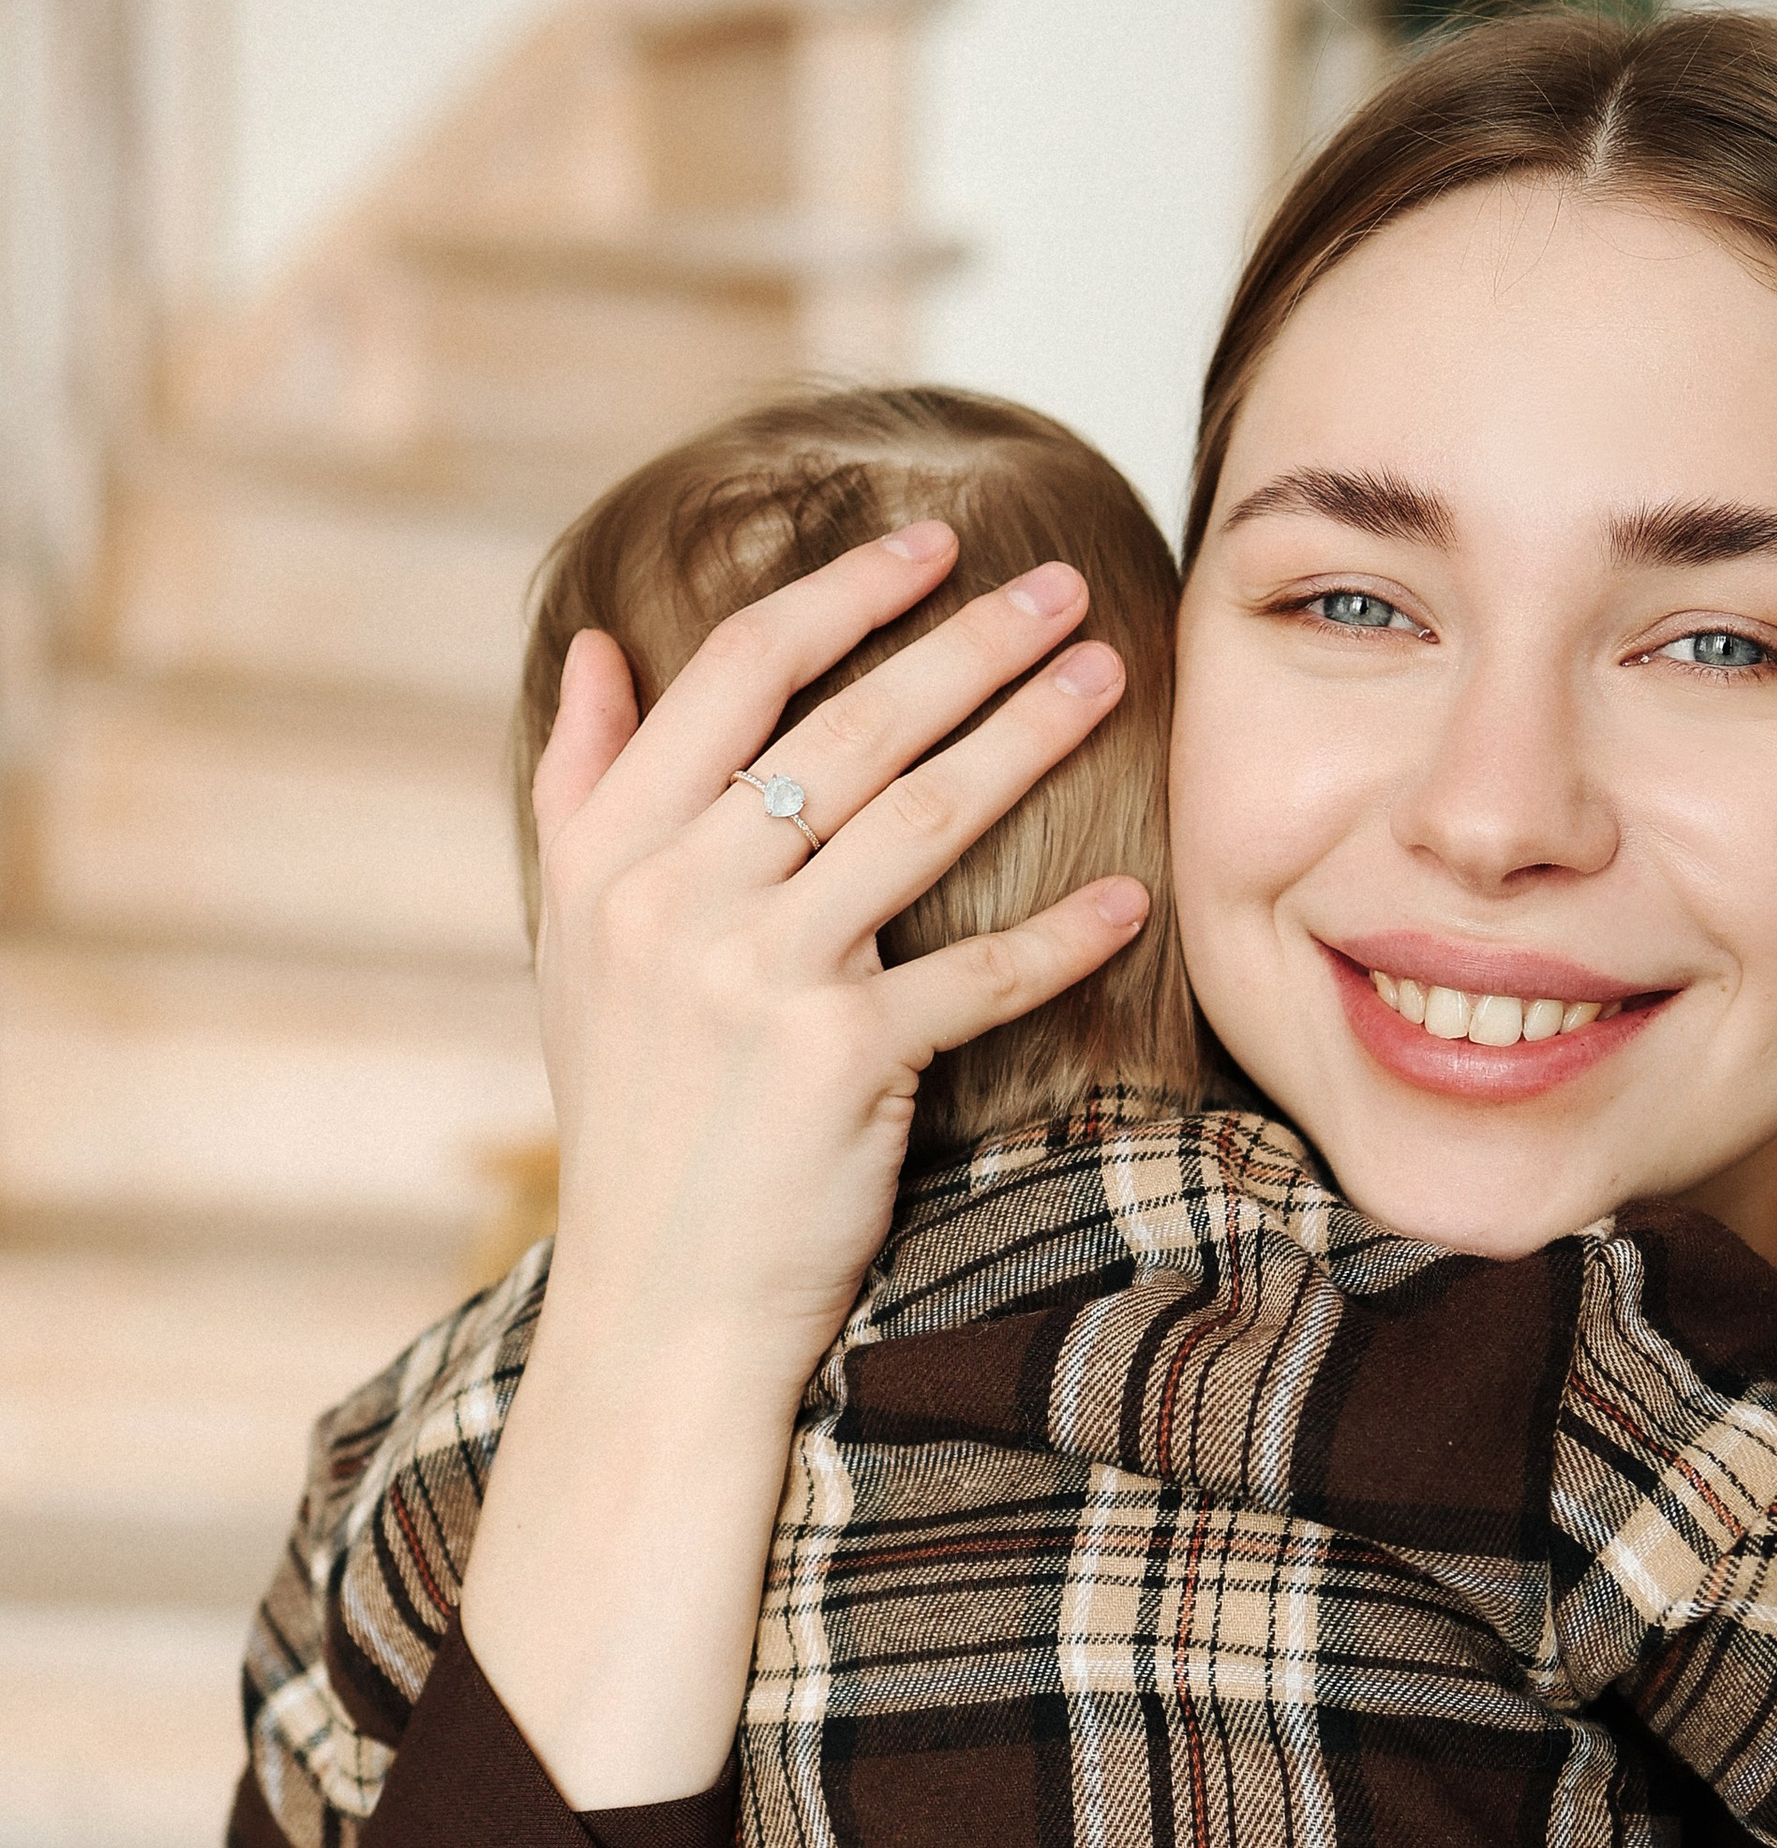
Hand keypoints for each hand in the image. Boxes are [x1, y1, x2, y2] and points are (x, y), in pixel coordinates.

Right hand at [528, 527, 1145, 1411]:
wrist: (661, 1300)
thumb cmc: (637, 1117)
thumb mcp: (573, 948)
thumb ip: (579, 789)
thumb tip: (600, 645)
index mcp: (609, 853)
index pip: (738, 674)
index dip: (843, 593)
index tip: (932, 546)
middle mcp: (674, 898)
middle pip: (849, 725)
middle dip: (968, 643)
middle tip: (1061, 587)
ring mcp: (756, 977)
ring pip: (920, 818)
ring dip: (1029, 736)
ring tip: (1108, 678)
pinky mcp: (841, 1062)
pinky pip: (976, 975)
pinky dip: (1063, 936)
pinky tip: (1132, 899)